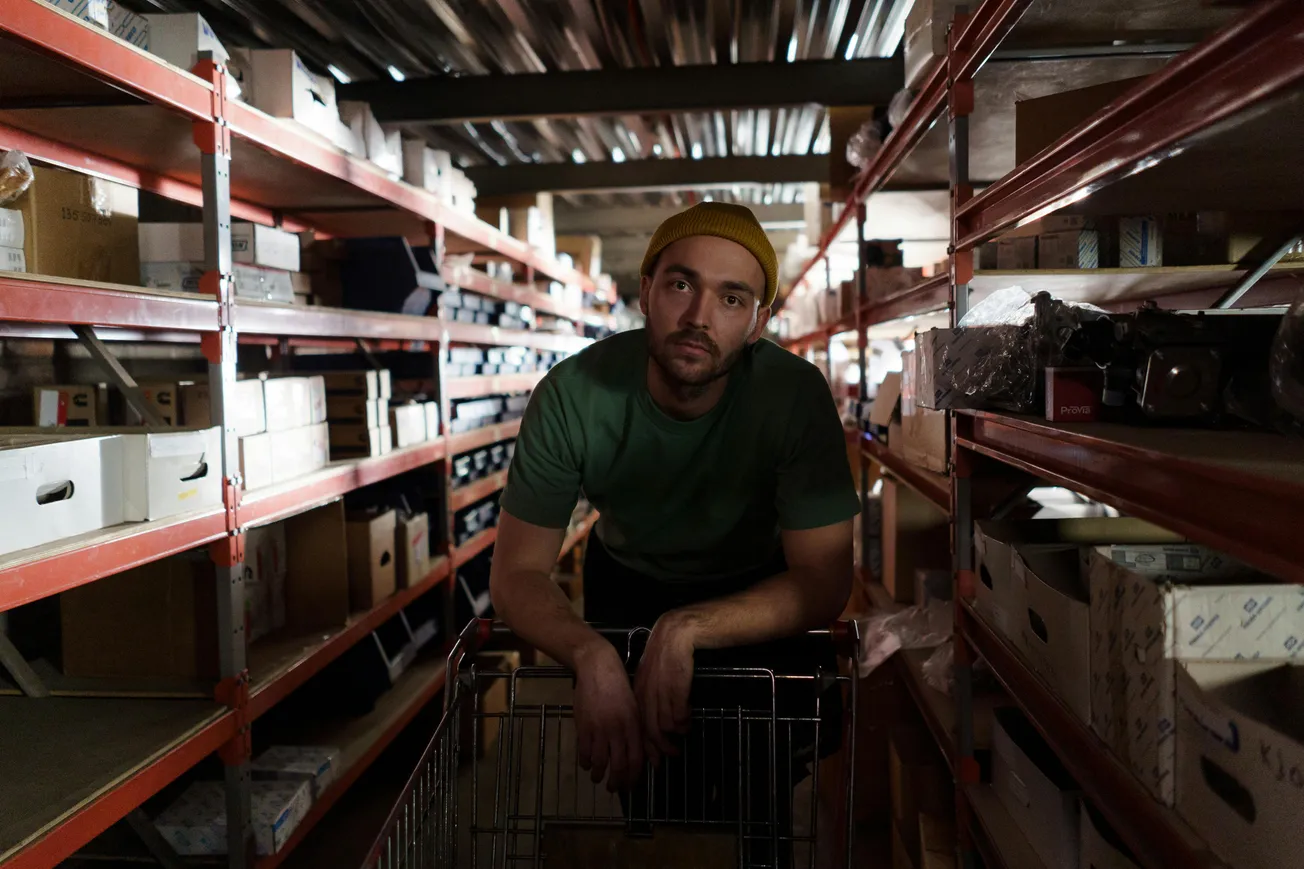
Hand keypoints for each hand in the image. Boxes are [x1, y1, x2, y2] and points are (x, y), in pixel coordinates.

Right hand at [573, 639, 643, 791]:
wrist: (598, 668)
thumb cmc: (619, 687)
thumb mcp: (634, 708)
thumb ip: (638, 732)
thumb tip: (645, 755)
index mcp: (633, 725)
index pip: (636, 759)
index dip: (633, 777)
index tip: (629, 786)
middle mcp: (618, 730)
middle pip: (618, 765)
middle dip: (616, 782)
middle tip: (613, 788)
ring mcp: (599, 728)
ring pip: (599, 762)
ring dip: (598, 775)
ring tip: (597, 778)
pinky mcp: (583, 725)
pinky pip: (584, 751)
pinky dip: (585, 762)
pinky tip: (586, 764)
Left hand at [634, 612, 697, 764]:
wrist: (679, 632)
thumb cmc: (669, 654)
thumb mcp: (655, 675)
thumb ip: (653, 695)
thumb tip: (659, 719)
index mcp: (638, 690)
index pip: (638, 724)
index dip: (645, 745)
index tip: (653, 759)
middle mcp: (646, 693)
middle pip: (649, 729)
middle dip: (659, 747)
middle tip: (670, 757)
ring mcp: (660, 691)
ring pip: (664, 724)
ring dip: (675, 734)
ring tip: (682, 738)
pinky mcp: (675, 687)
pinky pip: (678, 713)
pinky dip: (684, 720)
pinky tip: (689, 716)